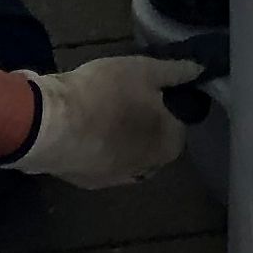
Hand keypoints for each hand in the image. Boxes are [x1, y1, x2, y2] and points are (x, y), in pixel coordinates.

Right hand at [6, 58, 199, 186]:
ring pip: (128, 152)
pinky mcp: (89, 182)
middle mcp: (149, 169)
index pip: (178, 121)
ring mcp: (117, 180)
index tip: (148, 86)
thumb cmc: (105, 94)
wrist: (53, 126)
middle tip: (123, 94)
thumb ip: (175, 71)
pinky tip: (85, 127)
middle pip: (154, 139)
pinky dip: (99, 146)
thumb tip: (200, 70)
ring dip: (121, 135)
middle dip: (145, 120)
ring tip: (102, 108)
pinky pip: (103, 160)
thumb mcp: (144, 70)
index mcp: (169, 145)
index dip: (166, 101)